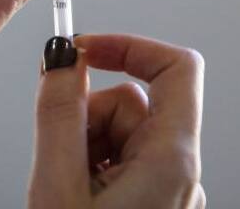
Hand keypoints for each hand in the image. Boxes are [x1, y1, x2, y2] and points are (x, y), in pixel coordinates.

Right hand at [28, 35, 205, 208]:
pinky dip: (90, 166)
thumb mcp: (59, 184)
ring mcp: (166, 189)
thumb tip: (60, 58)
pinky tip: (75, 195)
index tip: (85, 49)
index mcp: (173, 160)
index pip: (177, 67)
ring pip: (120, 131)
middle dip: (88, 113)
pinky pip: (119, 160)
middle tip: (61, 151)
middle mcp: (180, 172)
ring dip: (85, 143)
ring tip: (66, 183)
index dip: (128, 47)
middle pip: (132, 102)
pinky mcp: (150, 202)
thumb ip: (59, 114)